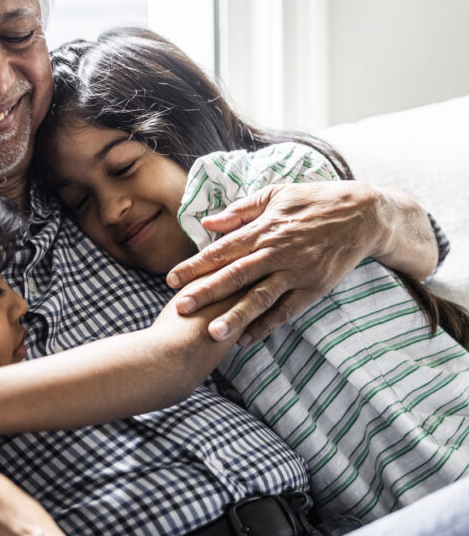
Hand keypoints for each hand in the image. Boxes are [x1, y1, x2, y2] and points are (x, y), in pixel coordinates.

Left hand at [165, 181, 380, 344]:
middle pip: (236, 275)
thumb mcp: (276, 194)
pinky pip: (286, 311)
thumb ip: (241, 211)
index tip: (171, 279)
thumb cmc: (314, 200)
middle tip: (181, 307)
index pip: (222, 249)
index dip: (196, 265)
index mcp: (264, 228)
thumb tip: (208, 223)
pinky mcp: (314, 288)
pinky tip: (246, 340)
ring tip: (212, 332)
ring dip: (236, 316)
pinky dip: (267, 326)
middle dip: (206, 292)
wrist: (364, 215)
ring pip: (261, 297)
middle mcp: (278, 252)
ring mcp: (297, 272)